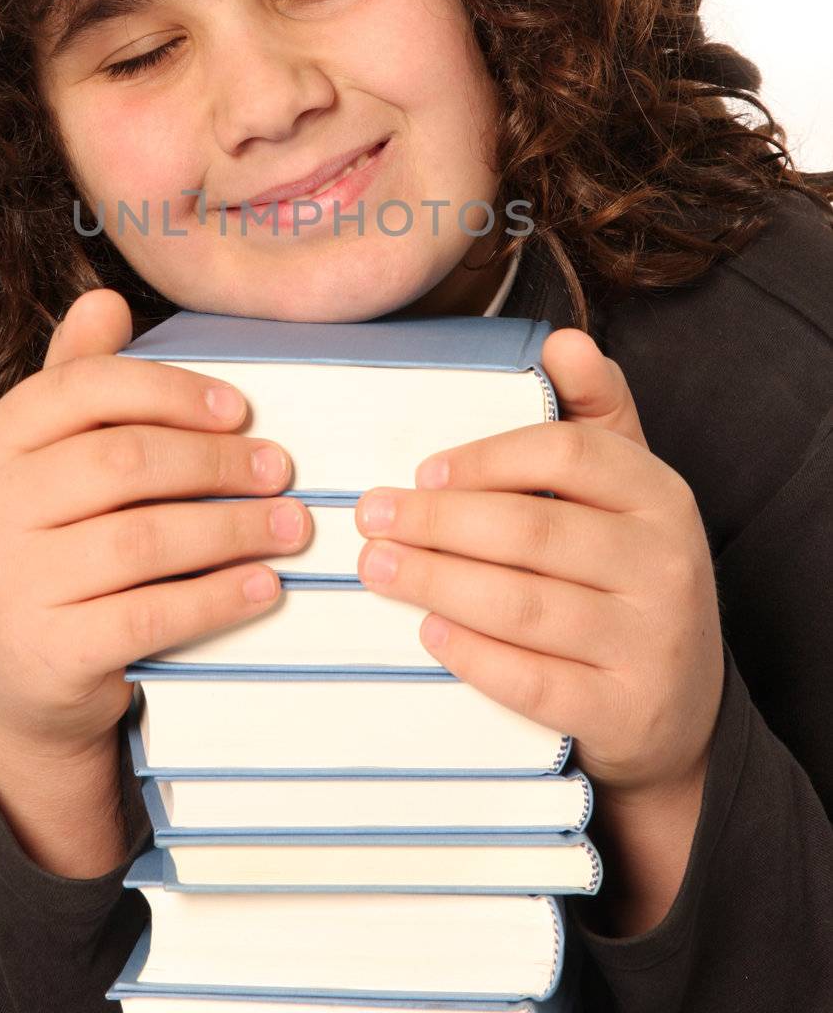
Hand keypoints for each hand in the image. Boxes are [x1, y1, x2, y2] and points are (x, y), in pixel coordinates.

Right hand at [0, 287, 308, 762]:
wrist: (19, 687)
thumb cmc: (54, 550)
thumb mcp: (49, 465)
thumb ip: (78, 384)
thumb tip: (105, 299)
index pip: (84, 389)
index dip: (171, 391)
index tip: (241, 410)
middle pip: (124, 462)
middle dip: (218, 462)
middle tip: (282, 470)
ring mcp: (9, 584)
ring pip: (145, 538)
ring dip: (234, 528)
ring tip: (292, 526)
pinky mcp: (47, 652)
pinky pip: (152, 613)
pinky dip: (219, 596)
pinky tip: (266, 585)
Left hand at [355, 328, 724, 800]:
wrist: (682, 711)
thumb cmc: (628, 578)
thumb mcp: (628, 491)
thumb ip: (595, 413)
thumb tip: (564, 341)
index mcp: (659, 495)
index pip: (568, 453)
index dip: (485, 458)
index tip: (421, 469)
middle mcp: (666, 563)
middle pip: (532, 529)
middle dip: (437, 521)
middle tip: (371, 519)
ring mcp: (650, 641)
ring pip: (524, 603)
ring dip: (437, 581)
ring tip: (377, 567)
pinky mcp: (625, 710)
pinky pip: (532, 679)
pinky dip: (473, 653)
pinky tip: (428, 630)